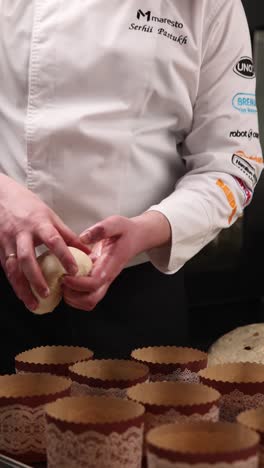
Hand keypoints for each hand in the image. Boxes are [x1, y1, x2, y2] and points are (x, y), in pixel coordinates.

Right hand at [0, 174, 89, 310]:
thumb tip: (87, 251)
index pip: (53, 240)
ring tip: (33, 303)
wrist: (1, 198)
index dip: (64, 255)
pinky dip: (14, 284)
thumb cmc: (30, 207)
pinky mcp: (0, 249)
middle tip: (48, 294)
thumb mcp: (51, 216)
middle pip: (27, 258)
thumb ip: (67, 235)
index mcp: (39, 223)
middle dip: (37, 278)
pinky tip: (23, 295)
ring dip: (22, 288)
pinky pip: (7, 270)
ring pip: (13, 268)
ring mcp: (8, 242)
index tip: (74, 270)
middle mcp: (22, 234)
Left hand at [62, 212, 170, 310]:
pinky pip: (86, 297)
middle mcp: (106, 277)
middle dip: (72, 295)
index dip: (78, 283)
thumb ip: (101, 229)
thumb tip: (83, 237)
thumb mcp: (116, 223)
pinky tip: (67, 281)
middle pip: (90, 300)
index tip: (65, 275)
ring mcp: (102, 281)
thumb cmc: (126, 231)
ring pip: (88, 302)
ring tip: (62, 282)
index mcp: (110, 265)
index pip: (95, 283)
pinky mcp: (97, 281)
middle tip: (61, 280)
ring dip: (72, 297)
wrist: (137, 238)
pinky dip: (74, 295)